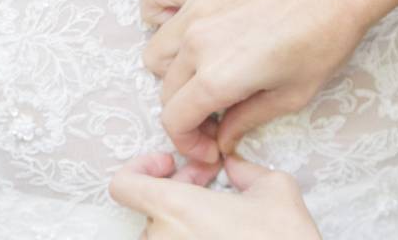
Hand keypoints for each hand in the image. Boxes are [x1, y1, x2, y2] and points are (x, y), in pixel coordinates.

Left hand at [110, 154, 321, 239]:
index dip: (141, 167)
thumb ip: (245, 168)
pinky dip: (194, 237)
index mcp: (176, 210)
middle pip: (150, 206)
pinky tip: (223, 232)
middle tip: (211, 181)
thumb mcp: (274, 187)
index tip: (171, 164)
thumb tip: (234, 166)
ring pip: (164, 232)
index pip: (122, 185)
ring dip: (185, 216)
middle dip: (178, 187)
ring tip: (221, 212)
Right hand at [141, 0, 397, 162]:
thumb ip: (248, 120)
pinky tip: (180, 26)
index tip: (209, 146)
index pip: (174, 121)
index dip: (187, 142)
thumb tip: (223, 140)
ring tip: (203, 73)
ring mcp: (194, 9)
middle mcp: (196, 43)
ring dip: (173, 71)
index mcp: (218, 77)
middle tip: (216, 116)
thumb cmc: (324, 39)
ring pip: (156, 51)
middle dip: (186, 113)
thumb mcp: (292, 95)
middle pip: (165, 91)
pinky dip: (156, 15)